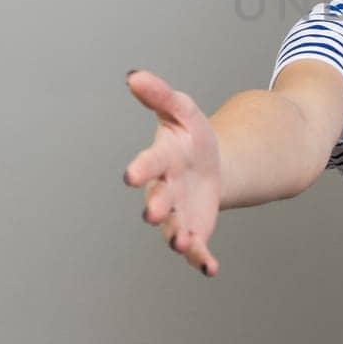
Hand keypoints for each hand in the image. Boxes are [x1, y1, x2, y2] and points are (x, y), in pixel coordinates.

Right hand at [122, 69, 222, 274]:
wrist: (211, 164)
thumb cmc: (189, 135)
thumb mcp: (182, 109)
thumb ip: (159, 94)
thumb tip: (133, 75)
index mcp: (162, 159)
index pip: (149, 163)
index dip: (141, 168)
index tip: (131, 175)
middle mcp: (164, 189)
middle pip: (159, 199)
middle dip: (157, 206)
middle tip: (154, 213)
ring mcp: (177, 213)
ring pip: (173, 229)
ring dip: (177, 236)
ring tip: (183, 242)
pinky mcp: (193, 229)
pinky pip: (195, 248)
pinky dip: (201, 259)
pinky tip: (210, 269)